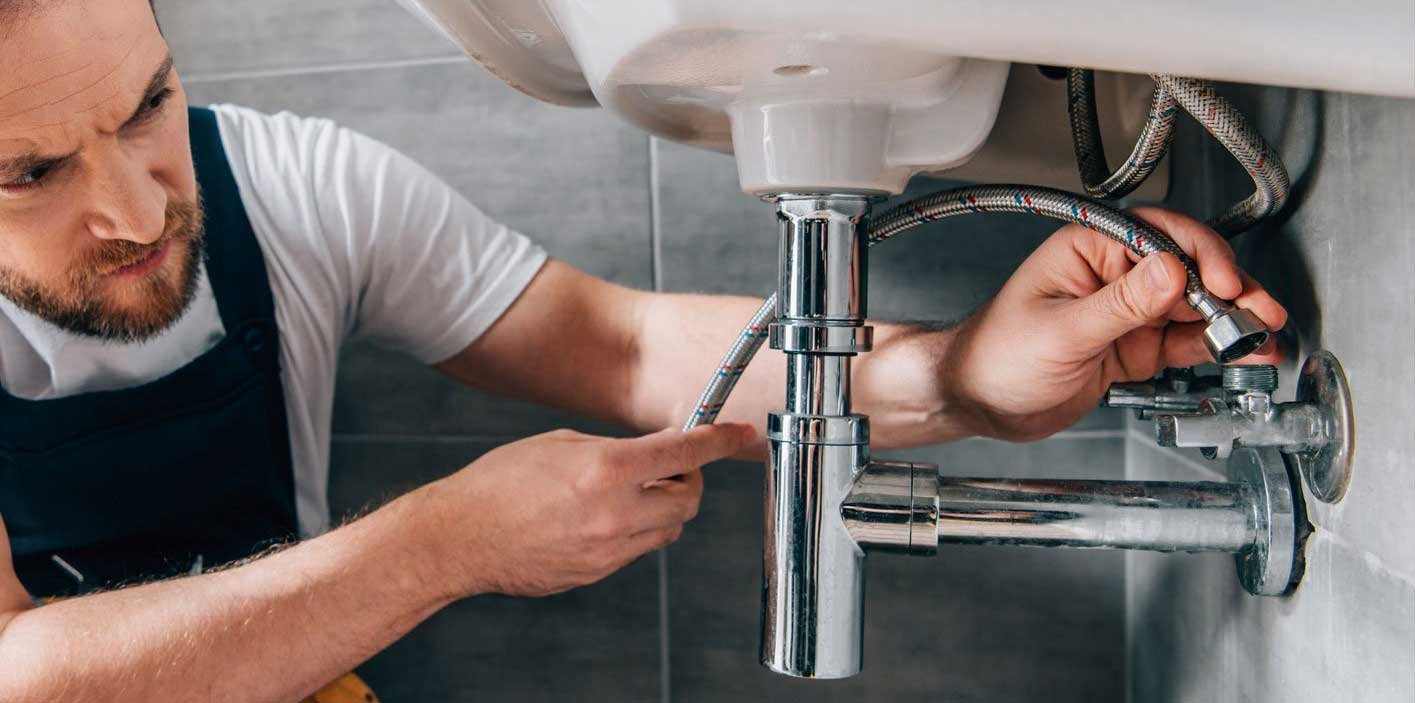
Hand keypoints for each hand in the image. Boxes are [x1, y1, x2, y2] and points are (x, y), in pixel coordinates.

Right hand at [414, 423, 755, 597]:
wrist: (460, 538)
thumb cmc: (500, 483)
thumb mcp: (561, 444)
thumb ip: (615, 448)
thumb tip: (656, 451)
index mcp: (605, 469)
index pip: (685, 453)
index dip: (720, 441)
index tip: (740, 433)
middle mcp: (614, 512)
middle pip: (688, 499)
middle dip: (687, 480)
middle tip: (670, 468)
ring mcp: (608, 549)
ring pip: (669, 529)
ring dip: (664, 508)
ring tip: (628, 493)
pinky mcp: (598, 573)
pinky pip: (638, 550)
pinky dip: (636, 531)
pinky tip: (602, 518)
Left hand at [941, 207, 1286, 441]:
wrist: (979, 402)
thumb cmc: (996, 356)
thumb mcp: (1061, 332)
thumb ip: (1119, 305)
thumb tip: (1169, 272)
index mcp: (1088, 248)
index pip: (1158, 235)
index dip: (1198, 255)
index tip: (1221, 282)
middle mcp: (1113, 273)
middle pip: (1188, 269)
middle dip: (1228, 289)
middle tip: (1257, 312)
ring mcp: (1127, 311)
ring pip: (1193, 306)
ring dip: (1230, 319)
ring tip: (1262, 334)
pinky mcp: (1134, 346)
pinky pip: (1183, 340)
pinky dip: (1214, 346)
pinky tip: (1241, 350)